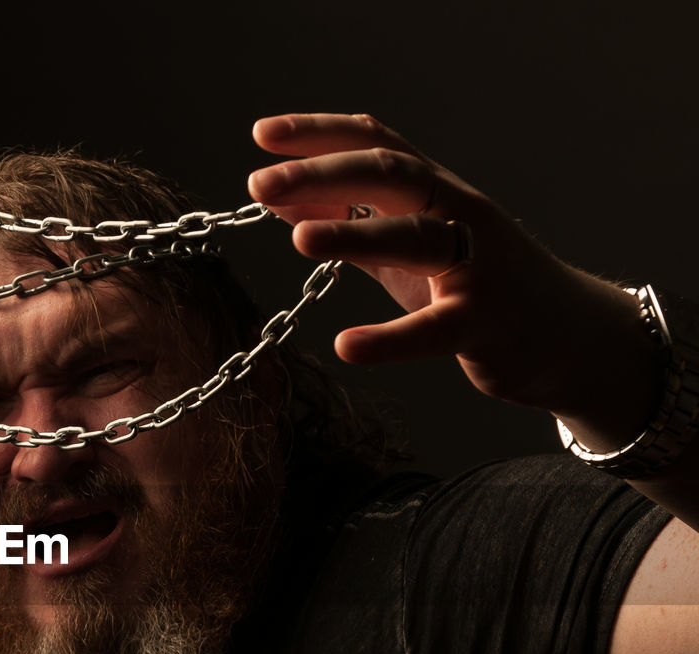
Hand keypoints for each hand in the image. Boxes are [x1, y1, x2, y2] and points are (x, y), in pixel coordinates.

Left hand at [247, 113, 650, 433]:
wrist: (564, 336)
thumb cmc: (473, 286)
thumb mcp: (406, 249)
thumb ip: (353, 222)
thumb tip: (285, 201)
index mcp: (435, 191)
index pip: (376, 144)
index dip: (320, 134)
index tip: (263, 134)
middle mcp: (458, 214)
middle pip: (391, 175)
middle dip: (322, 173)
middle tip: (261, 182)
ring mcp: (476, 266)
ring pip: (416, 237)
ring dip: (355, 233)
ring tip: (300, 239)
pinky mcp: (483, 324)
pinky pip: (433, 330)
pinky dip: (389, 339)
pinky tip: (348, 346)